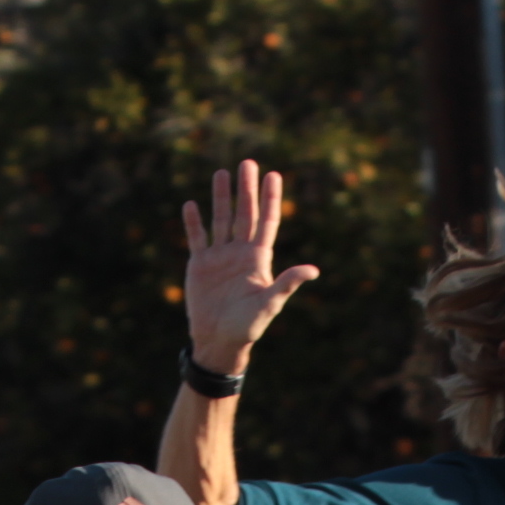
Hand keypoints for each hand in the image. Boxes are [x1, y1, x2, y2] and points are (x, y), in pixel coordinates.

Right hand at [180, 158, 320, 373]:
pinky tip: (192, 205)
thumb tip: (313, 270)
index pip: (267, 221)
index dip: (271, 199)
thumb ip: (287, 284)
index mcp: (259, 258)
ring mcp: (220, 256)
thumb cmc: (248, 326)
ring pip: (221, 220)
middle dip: (246, 189)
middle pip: (244, 213)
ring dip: (221, 197)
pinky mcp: (200, 265)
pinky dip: (193, 222)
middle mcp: (240, 252)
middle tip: (248, 163)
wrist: (219, 340)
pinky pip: (197, 238)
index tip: (274, 175)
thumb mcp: (269, 304)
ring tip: (221, 173)